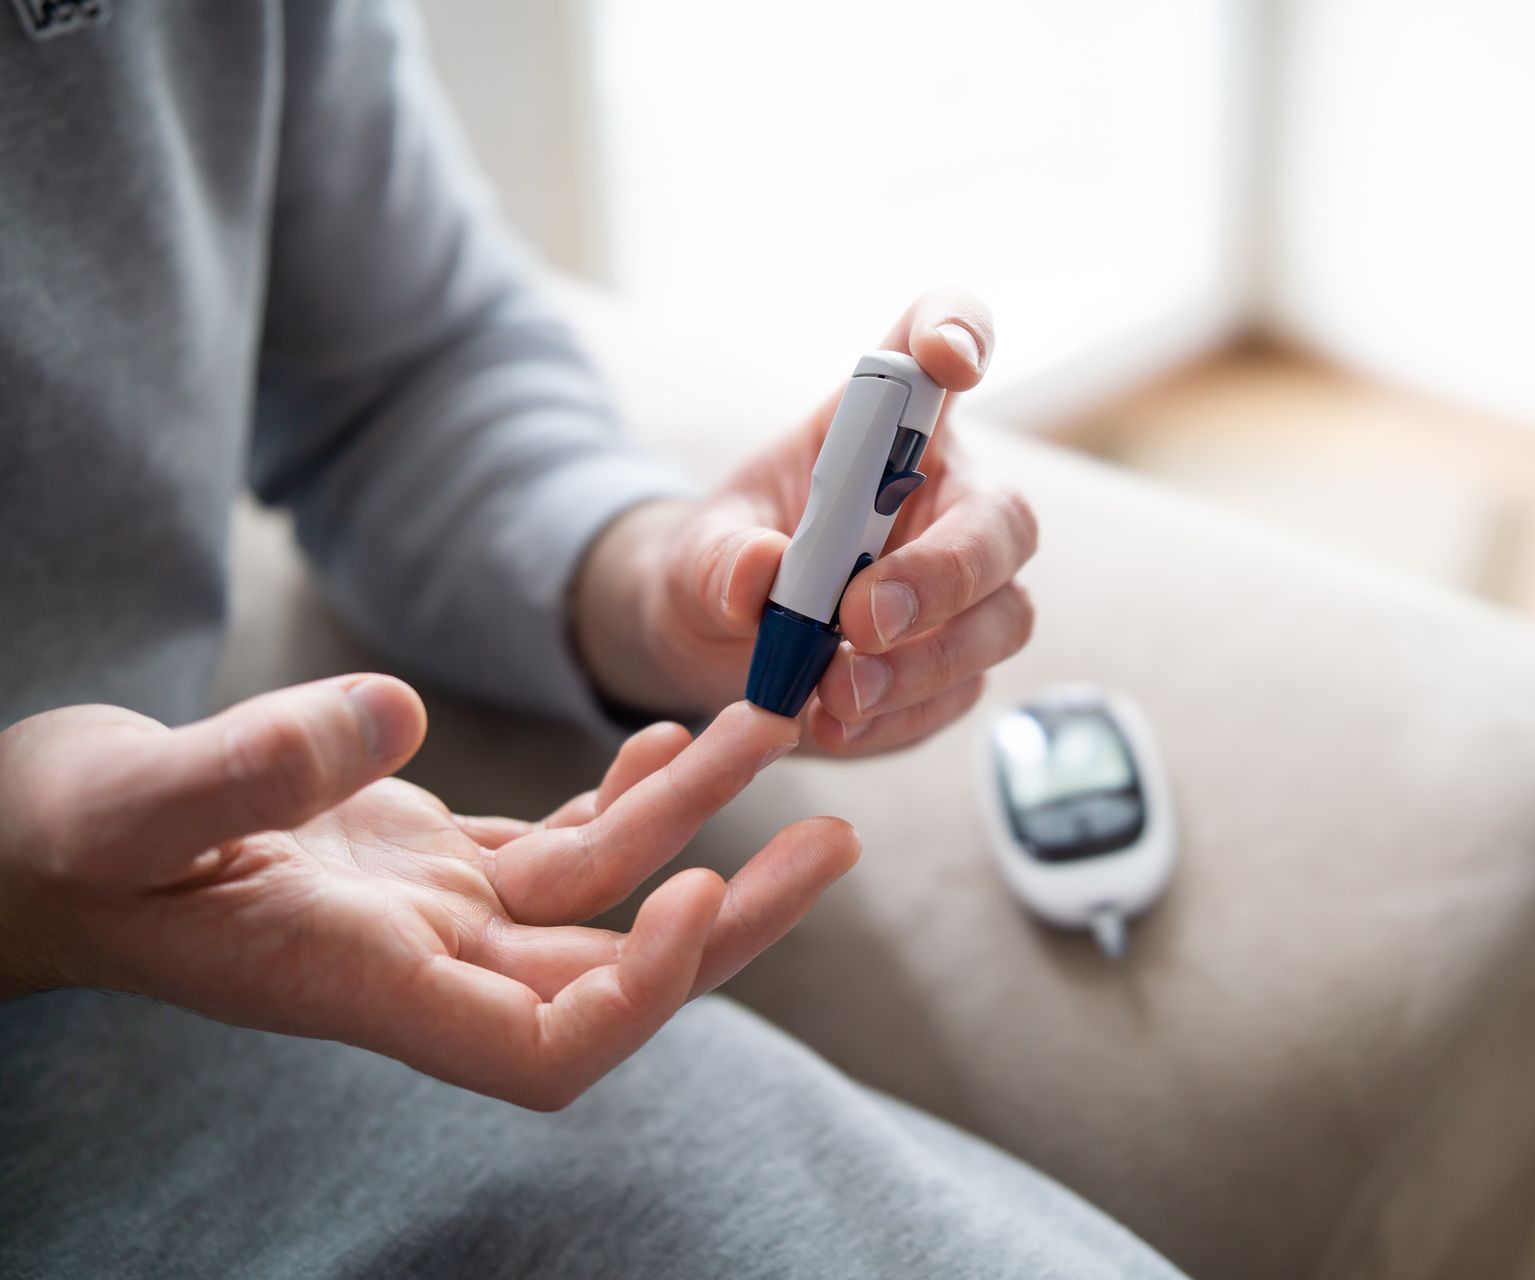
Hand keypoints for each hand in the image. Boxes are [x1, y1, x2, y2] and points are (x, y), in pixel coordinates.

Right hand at [0, 676, 856, 1109]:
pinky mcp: (427, 862)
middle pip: (616, 973)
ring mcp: (431, 915)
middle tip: (838, 841)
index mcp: (365, 984)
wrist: (32, 839)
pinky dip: (622, 797)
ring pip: (601, 889)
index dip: (641, 998)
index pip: (547, 1049)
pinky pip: (556, 847)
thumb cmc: (62, 839)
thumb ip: (251, 769)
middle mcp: (421, 965)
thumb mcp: (130, 798)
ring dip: (696, 820)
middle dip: (736, 915)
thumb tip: (394, 709)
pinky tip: (667, 739)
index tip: (703, 900)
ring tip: (775, 730)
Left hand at [573, 290, 1038, 754]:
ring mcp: (970, 590)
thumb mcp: (697, 552)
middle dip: (943, 574)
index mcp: (888, 427)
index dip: (961, 333)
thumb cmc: (727, 565)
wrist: (717, 649)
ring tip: (834, 696)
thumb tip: (760, 576)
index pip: (945, 340)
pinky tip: (838, 724)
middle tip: (859, 621)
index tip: (947, 358)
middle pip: (1003, 520)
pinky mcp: (960, 667)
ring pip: (1002, 619)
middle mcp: (949, 498)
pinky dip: (902, 715)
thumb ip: (720, 558)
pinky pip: (962, 694)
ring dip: (922, 664)